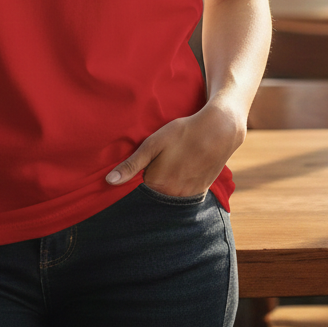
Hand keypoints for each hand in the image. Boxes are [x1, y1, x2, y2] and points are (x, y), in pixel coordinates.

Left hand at [105, 102, 246, 196]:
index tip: (144, 164)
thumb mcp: (153, 143)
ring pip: (169, 194)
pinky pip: (184, 193)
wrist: (218, 131)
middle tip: (161, 160)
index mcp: (157, 184)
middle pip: (154, 193)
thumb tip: (109, 181)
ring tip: (173, 163)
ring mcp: (188, 195)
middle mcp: (173, 195)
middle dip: (152, 181)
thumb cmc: (183, 133)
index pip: (138, 188)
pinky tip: (184, 168)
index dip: (138, 176)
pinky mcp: (200, 192)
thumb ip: (132, 164)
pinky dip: (180, 184)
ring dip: (167, 183)